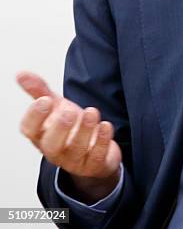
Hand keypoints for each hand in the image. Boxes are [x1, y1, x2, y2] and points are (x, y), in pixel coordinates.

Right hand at [17, 71, 121, 202]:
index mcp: (42, 135)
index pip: (30, 130)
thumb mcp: (56, 106)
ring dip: (84, 130)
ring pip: (77, 149)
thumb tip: (22, 74)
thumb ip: (40, 90)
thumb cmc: (72, 127)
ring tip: (91, 111)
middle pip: (51, 145)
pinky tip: (105, 125)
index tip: (44, 100)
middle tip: (68, 111)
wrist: (94, 148)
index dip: (35, 116)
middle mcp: (56, 150)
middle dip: (59, 128)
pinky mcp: (95, 164)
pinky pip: (97, 156)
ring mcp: (75, 159)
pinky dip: (102, 140)